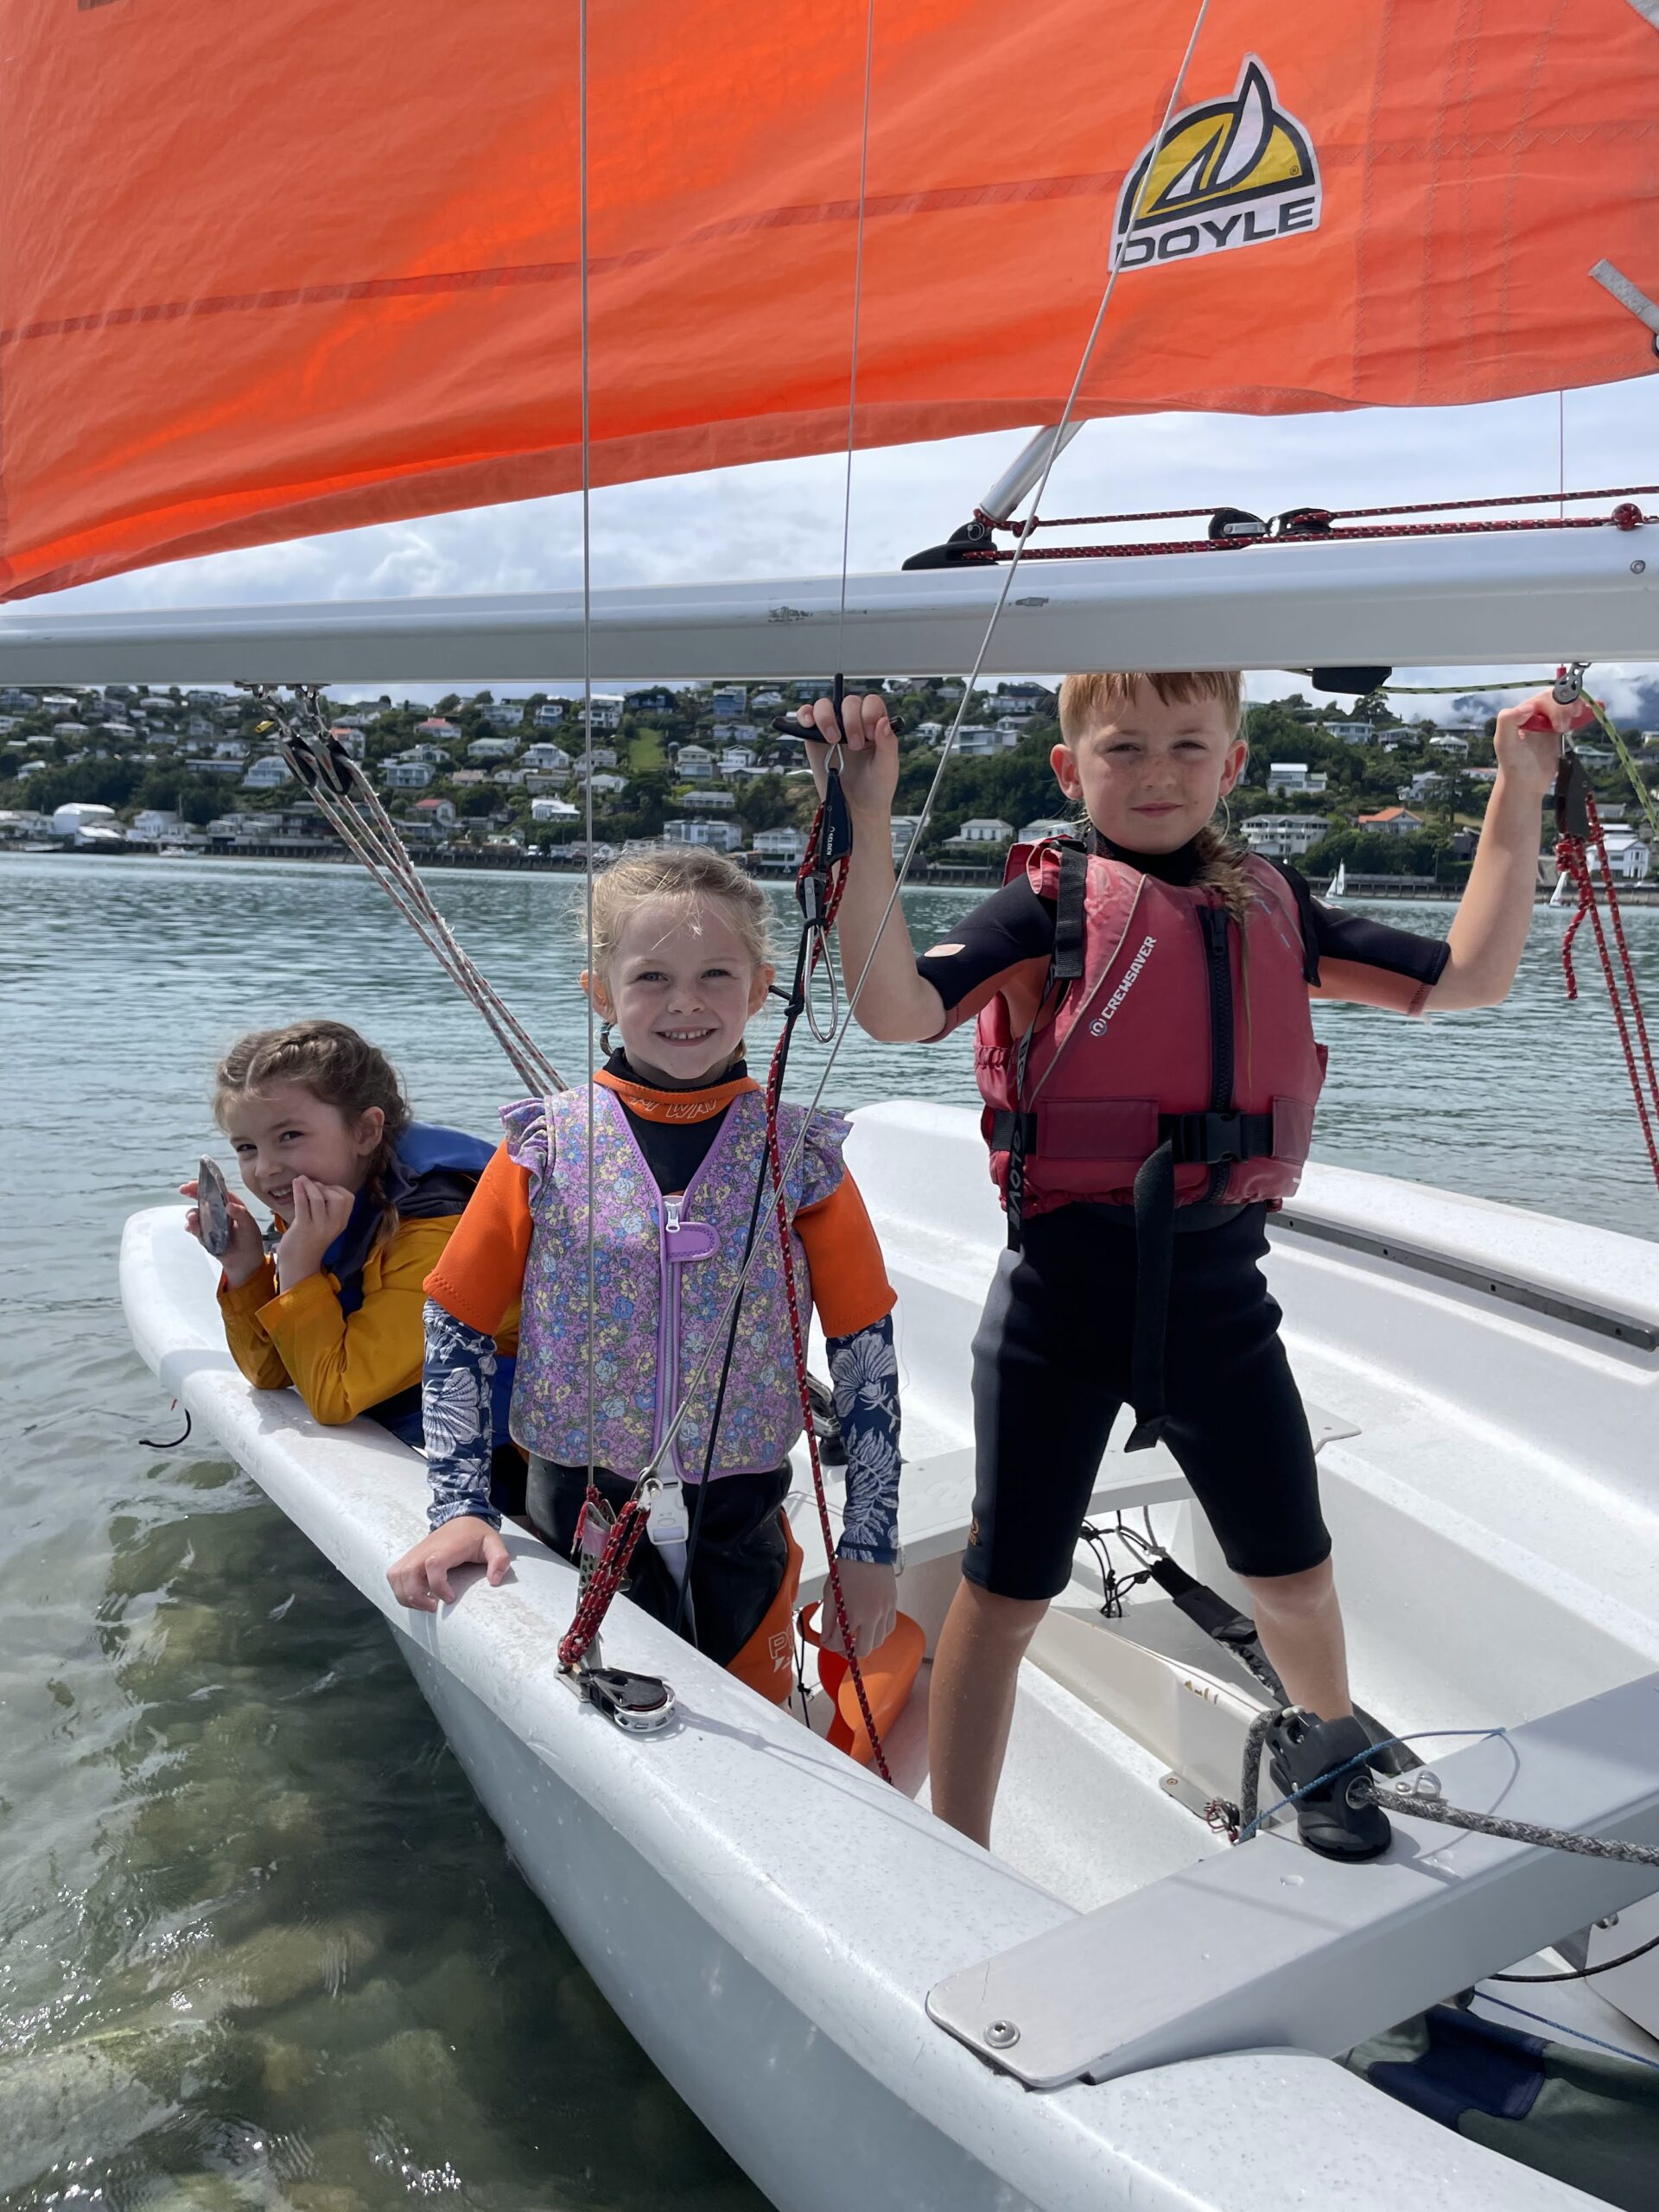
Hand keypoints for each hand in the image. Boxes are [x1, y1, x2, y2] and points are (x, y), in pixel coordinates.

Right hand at [179, 1177, 266, 1288]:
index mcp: (232, 1205)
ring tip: (192, 1218)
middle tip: (183, 1189)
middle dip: (193, 1192)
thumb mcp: (249, 1226)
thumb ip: (241, 1215)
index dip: (207, 1184)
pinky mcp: (204, 1234)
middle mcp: (219, 1211)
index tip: (196, 1182)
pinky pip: (194, 1228)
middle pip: (204, 1198)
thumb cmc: (250, 1241)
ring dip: (192, 1213)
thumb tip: (229, 1205)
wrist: (244, 1261)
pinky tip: (191, 1227)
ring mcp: (210, 1222)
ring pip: (196, 1213)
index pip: (218, 1190)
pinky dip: (191, 1227)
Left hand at [273, 1175, 355, 1289]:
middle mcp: (334, 1225)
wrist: (299, 1266)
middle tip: (311, 1187)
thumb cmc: (309, 1243)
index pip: (348, 1198)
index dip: (335, 1188)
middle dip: (324, 1187)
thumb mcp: (325, 1226)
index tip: (323, 1189)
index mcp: (341, 1223)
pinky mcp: (303, 1228)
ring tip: (300, 1180)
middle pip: (338, 1197)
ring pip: (318, 1198)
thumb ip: (326, 1209)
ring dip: (309, 1185)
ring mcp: (319, 1227)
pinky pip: (302, 1204)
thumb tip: (317, 1185)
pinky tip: (295, 1184)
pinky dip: (299, 1191)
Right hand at [387, 1517, 510, 1611]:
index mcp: (446, 1547)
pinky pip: (393, 1575)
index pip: (433, 1565)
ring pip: (396, 1577)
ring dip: (406, 1596)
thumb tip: (495, 1580)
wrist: (461, 1518)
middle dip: (416, 1597)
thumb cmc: (477, 1535)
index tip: (451, 1598)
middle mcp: (425, 1550)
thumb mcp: (494, 1543)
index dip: (438, 1585)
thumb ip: (500, 1560)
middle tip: (434, 1607)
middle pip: (408, 1574)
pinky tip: (415, 1595)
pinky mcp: (408, 1558)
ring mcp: (414, 1554)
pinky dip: (398, 1589)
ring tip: (424, 1603)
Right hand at [795, 692, 898, 822]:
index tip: (870, 734)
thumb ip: (888, 743)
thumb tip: (883, 721)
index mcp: (874, 727)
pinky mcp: (814, 739)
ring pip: (825, 705)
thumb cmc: (875, 788)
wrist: (856, 808)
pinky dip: (804, 715)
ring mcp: (832, 730)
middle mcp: (853, 724)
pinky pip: (806, 717)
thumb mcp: (887, 768)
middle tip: (855, 745)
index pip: (871, 703)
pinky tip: (809, 724)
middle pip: (848, 702)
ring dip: (827, 717)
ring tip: (833, 739)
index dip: (869, 713)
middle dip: (851, 721)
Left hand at [821, 1558, 897, 1656]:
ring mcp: (886, 1611)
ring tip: (855, 1632)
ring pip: (879, 1641)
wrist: (868, 1548)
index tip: (828, 1641)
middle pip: (864, 1650)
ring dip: (866, 1641)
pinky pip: (889, 1628)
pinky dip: (879, 1632)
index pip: (843, 1643)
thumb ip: (828, 1620)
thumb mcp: (831, 1593)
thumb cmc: (847, 1568)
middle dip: (850, 1650)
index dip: (832, 1646)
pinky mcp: (893, 1605)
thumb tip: (826, 1639)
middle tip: (842, 1642)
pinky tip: (870, 1624)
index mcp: (856, 1613)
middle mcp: (874, 1616)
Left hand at [1494, 689, 1591, 798]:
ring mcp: (1549, 721)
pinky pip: (1574, 716)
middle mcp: (1536, 713)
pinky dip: (1586, 710)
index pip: (1544, 698)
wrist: (1525, 784)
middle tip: (1563, 728)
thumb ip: (1508, 720)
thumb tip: (1528, 707)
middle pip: (1558, 697)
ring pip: (1567, 703)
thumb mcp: (1503, 742)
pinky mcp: (1560, 730)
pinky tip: (1598, 707)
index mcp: (1523, 712)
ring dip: (1577, 705)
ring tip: (1577, 717)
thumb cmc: (1512, 764)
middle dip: (1566, 707)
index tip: (1558, 726)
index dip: (1555, 707)